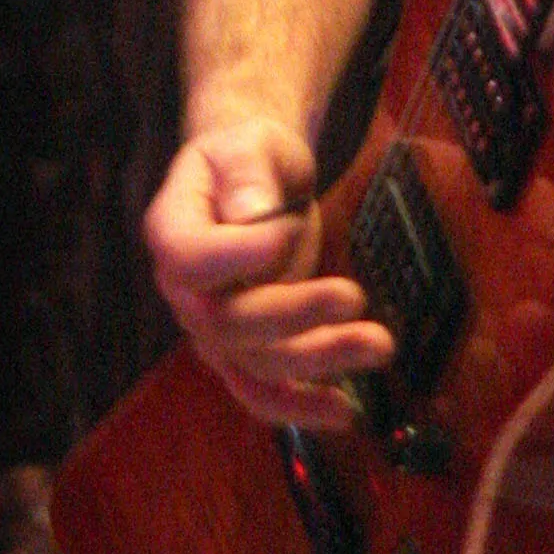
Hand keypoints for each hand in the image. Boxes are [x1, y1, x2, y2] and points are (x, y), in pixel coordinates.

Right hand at [142, 114, 392, 432]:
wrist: (254, 179)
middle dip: (295, 315)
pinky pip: (264, 388)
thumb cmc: (249, 155)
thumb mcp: (248, 144)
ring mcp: (214, 327)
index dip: (232, 257)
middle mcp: (185, 291)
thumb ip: (247, 173)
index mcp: (173, 232)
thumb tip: (252, 214)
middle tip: (354, 296)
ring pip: (256, 362)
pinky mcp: (247, 348)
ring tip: (380, 345)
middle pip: (229, 320)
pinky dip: (301, 404)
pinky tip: (345, 410)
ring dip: (319, 361)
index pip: (190, 257)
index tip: (282, 236)